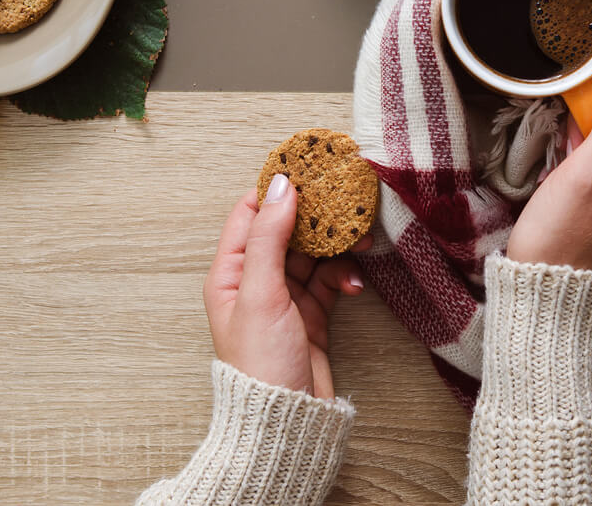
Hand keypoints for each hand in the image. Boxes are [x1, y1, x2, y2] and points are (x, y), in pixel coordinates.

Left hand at [202, 179, 369, 397]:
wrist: (286, 422)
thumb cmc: (260, 363)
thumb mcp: (261, 294)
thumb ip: (269, 238)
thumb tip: (280, 186)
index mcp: (230, 273)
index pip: (251, 214)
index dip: (278, 190)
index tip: (309, 169)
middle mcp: (255, 282)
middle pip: (288, 231)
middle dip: (318, 219)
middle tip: (347, 205)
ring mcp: (285, 299)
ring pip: (314, 255)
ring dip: (338, 249)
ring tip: (361, 243)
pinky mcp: (311, 315)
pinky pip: (330, 281)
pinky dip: (344, 277)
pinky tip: (354, 285)